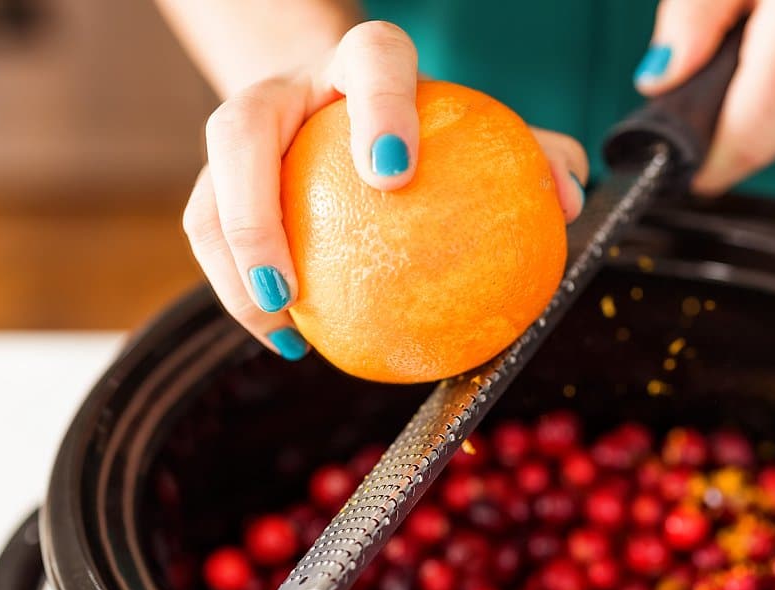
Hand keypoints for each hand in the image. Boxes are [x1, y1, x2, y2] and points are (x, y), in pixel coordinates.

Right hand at [183, 21, 588, 359]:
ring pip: (207, 192)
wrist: (346, 110)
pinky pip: (211, 240)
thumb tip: (568, 198)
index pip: (374, 62)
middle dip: (254, 207)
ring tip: (281, 322)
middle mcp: (289, 91)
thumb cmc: (433, 130)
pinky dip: (240, 294)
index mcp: (364, 62)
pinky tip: (291, 342)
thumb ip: (532, 155)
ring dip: (231, 265)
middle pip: (240, 127)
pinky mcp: (217, 181)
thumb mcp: (488, 135)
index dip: (381, 107)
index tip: (394, 174)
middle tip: (292, 284)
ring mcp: (242, 136)